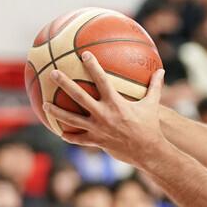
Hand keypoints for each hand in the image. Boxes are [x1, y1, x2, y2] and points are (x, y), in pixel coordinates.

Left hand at [42, 51, 165, 167]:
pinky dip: (69, 136)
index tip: (84, 55)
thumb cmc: (150, 126)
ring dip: (56, 111)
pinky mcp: (96, 141)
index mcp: (116, 103)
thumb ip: (155, 87)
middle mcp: (103, 114)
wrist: (148, 151)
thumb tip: (161, 71)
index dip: (92, 66)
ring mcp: (97, 129)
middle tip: (53, 73)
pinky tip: (60, 132)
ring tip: (44, 104)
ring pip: (71, 119)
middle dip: (65, 83)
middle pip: (78, 97)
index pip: (101, 80)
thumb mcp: (152, 105)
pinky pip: (78, 138)